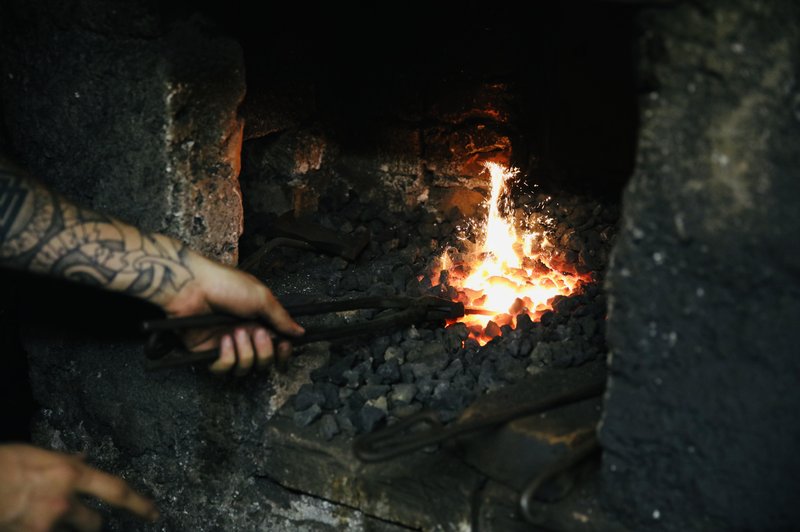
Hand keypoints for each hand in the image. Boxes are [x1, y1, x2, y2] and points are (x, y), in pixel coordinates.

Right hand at [0, 444, 157, 531]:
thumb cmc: (4, 464)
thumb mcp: (39, 454)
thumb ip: (65, 461)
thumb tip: (82, 458)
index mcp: (71, 474)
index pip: (117, 491)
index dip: (139, 504)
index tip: (153, 513)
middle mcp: (64, 502)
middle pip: (94, 522)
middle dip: (92, 523)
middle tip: (88, 520)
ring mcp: (48, 524)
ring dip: (69, 529)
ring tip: (54, 519)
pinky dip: (46, 531)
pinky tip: (34, 523)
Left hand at [162, 252, 304, 374]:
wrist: (192, 287)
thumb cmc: (226, 284)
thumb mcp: (261, 297)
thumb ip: (281, 318)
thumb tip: (299, 331)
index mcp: (259, 321)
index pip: (278, 346)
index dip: (283, 351)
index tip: (284, 346)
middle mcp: (245, 335)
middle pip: (264, 362)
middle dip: (265, 351)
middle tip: (258, 334)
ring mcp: (226, 345)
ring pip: (245, 368)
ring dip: (245, 352)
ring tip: (236, 333)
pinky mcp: (207, 353)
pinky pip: (223, 368)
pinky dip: (226, 356)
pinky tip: (223, 340)